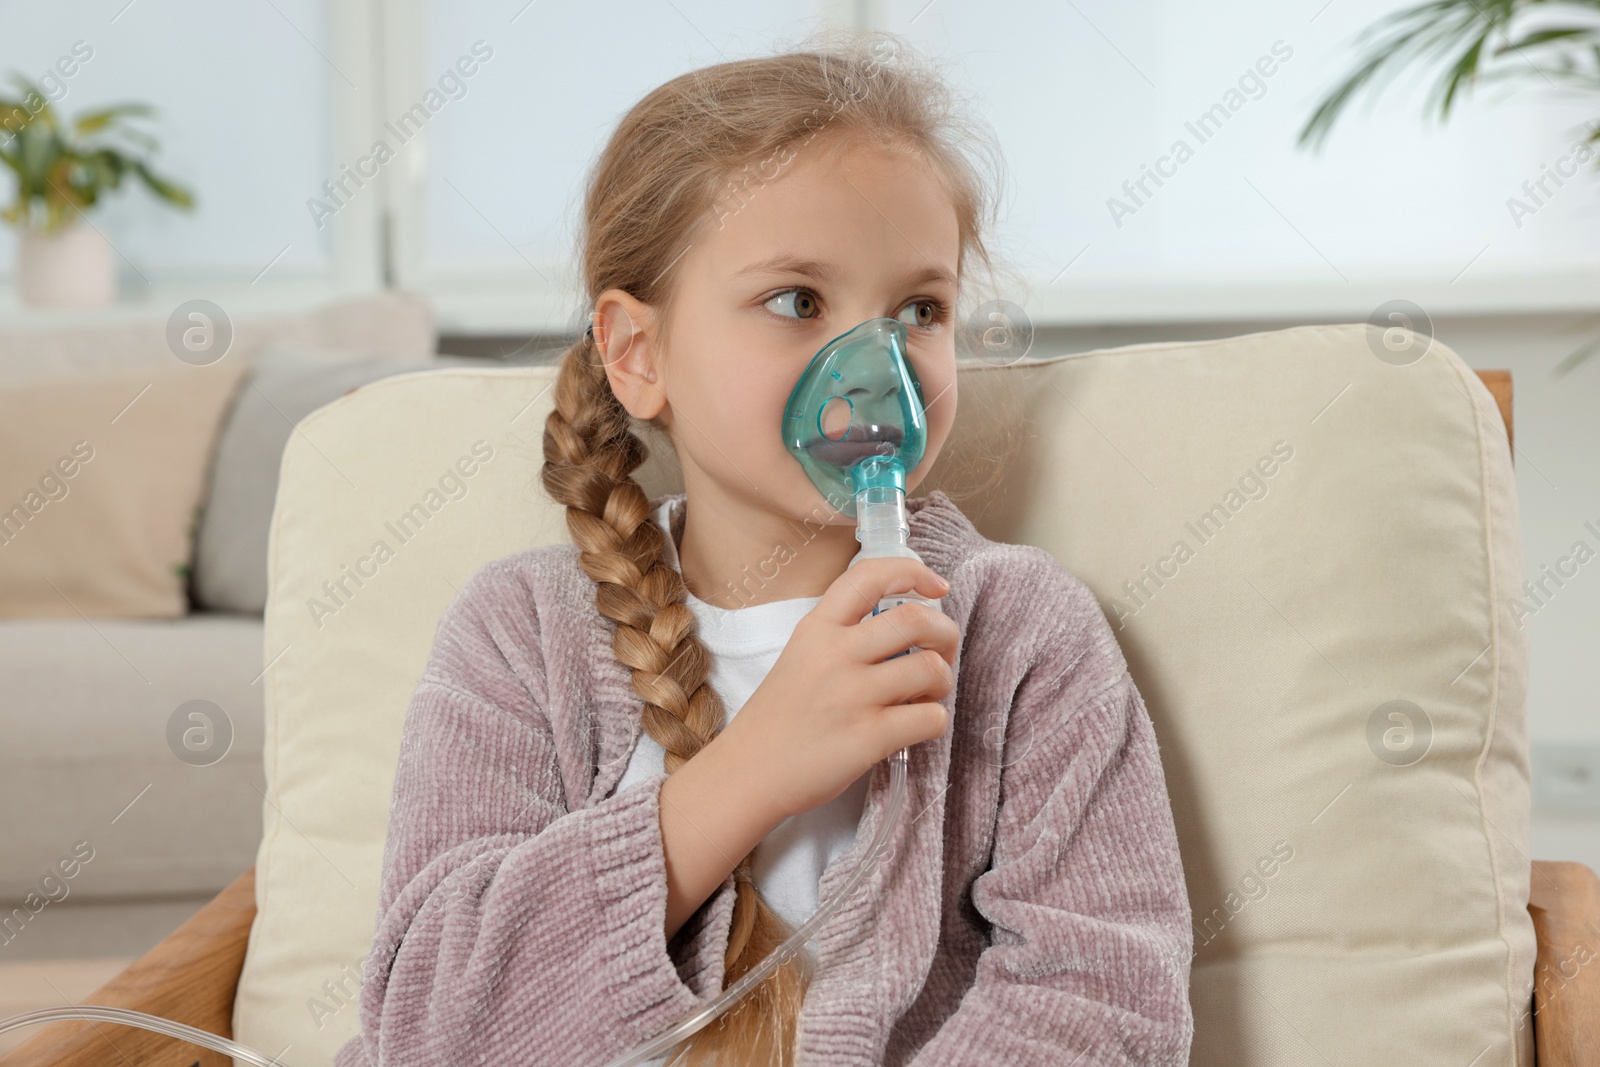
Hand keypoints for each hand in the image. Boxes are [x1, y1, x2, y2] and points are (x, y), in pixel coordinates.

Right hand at [718, 556, 958, 820]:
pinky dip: (935, 720)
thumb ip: (841, 638)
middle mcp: (835, 654)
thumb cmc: (777, 720)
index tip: (936, 587)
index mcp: (817, 629)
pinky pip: (931, 717)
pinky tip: (915, 726)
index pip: (870, 576)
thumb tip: (905, 631)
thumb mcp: (798, 657)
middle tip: (943, 651)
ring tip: (927, 695)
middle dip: (946, 633)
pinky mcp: (869, 736)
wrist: (748, 773)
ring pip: (932, 669)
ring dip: (943, 682)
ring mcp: (853, 695)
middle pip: (915, 619)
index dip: (913, 572)